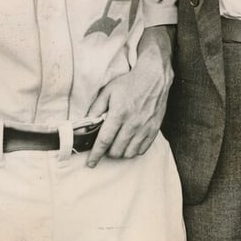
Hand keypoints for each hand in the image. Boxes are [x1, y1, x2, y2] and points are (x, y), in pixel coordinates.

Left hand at [85, 27, 173, 166]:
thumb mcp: (108, 91)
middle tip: (106, 145)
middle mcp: (133, 123)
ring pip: (129, 153)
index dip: (96, 154)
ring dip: (120, 152)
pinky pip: (142, 149)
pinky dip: (133, 150)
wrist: (154, 77)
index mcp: (119, 113)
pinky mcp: (154, 129)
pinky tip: (129, 142)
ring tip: (117, 144)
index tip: (90, 163)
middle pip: (116, 150)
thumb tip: (86, 124)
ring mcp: (145, 128)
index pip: (104, 141)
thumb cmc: (129, 83)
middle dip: (107, 152)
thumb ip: (95, 108)